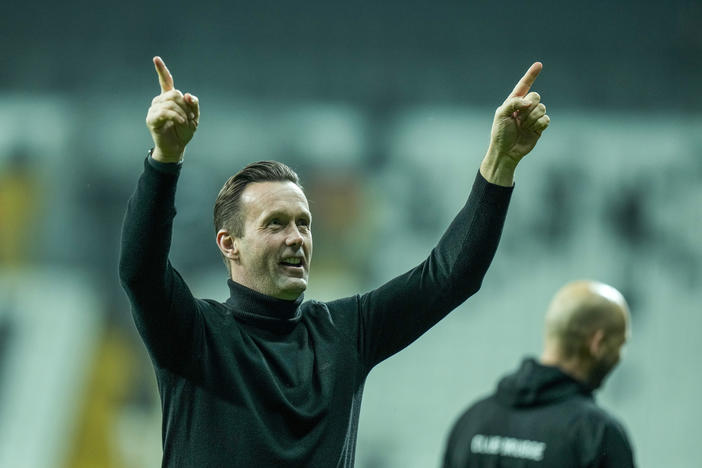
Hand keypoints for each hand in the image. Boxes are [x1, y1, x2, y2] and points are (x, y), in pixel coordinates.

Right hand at [145, 56, 199, 162]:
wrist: (177, 146)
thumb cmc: (184, 131)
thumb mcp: (194, 116)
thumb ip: (193, 104)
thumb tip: (186, 95)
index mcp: (169, 98)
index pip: (165, 81)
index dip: (161, 70)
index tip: (156, 58)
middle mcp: (159, 101)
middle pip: (174, 93)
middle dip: (186, 106)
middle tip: (190, 117)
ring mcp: (154, 109)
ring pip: (171, 102)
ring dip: (183, 113)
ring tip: (186, 122)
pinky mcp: (151, 119)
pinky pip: (165, 112)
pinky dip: (177, 117)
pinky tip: (181, 122)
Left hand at [481, 62, 549, 185]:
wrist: (506, 152)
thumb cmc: (500, 134)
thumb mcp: (501, 115)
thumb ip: (513, 103)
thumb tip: (529, 101)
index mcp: (513, 102)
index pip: (524, 85)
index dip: (531, 75)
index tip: (539, 64)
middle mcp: (524, 107)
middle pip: (536, 96)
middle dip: (529, 106)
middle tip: (519, 117)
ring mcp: (533, 116)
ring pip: (542, 108)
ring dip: (532, 118)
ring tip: (523, 126)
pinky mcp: (539, 126)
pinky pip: (546, 119)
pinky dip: (539, 124)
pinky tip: (532, 130)